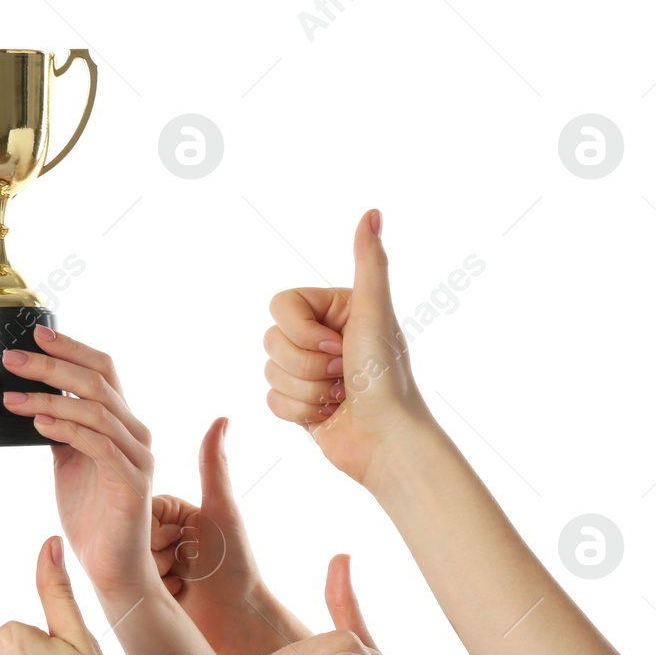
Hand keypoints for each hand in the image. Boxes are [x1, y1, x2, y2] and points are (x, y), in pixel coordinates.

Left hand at [0, 329, 156, 603]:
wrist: (112, 567)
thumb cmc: (90, 514)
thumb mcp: (69, 460)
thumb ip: (61, 426)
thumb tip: (33, 395)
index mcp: (121, 422)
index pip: (101, 369)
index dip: (70, 348)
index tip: (33, 332)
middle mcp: (135, 432)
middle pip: (97, 380)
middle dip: (52, 364)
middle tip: (11, 357)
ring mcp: (137, 456)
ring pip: (96, 408)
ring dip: (50, 396)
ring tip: (11, 394)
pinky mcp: (131, 483)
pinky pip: (99, 444)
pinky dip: (67, 428)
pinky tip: (38, 422)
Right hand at [152, 418, 303, 654]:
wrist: (236, 621)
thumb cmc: (235, 565)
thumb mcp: (222, 512)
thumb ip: (214, 465)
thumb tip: (223, 417)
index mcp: (176, 510)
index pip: (143, 506)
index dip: (156, 529)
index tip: (180, 543)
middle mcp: (163, 532)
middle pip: (133, 532)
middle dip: (156, 553)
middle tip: (184, 564)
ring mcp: (154, 560)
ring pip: (131, 557)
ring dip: (156, 572)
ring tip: (181, 581)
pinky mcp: (149, 587)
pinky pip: (133, 581)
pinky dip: (154, 589)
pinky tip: (174, 595)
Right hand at [263, 209, 432, 483]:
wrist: (387, 442)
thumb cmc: (387, 379)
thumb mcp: (375, 315)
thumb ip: (369, 263)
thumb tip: (372, 212)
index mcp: (335, 309)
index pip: (280, 306)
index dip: (301, 331)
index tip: (337, 346)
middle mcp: (320, 335)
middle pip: (270, 339)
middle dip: (305, 365)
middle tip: (342, 375)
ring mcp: (308, 369)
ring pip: (268, 371)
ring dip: (305, 391)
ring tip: (339, 397)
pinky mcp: (298, 400)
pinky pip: (269, 398)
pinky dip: (298, 411)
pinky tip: (328, 414)